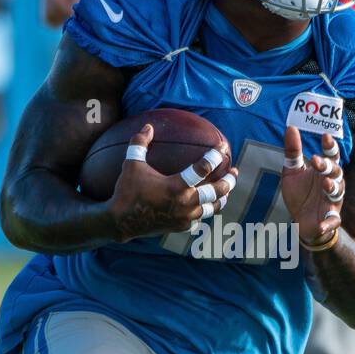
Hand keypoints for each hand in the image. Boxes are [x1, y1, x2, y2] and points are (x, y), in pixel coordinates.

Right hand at [106, 123, 236, 241]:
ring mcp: (185, 217)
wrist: (121, 222)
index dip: (215, 156)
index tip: (222, 148)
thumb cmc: (127, 191)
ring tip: (227, 189)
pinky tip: (206, 204)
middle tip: (234, 170)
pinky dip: (205, 210)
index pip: (203, 169)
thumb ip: (140, 143)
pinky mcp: (182, 227)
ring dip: (222, 197)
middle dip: (229, 180)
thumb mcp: (131, 164)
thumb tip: (148, 126)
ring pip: (212, 208)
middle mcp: (185, 203)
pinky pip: (200, 218)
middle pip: (217, 191)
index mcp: (176, 186)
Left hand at [281, 126, 343, 244]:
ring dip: (332, 188)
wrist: (301, 221)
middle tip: (317, 161)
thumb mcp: (292, 171)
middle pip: (336, 172)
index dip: (330, 146)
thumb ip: (293, 151)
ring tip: (325, 184)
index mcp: (324, 170)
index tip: (325, 136)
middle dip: (328, 166)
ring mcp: (332, 201)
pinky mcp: (330, 219)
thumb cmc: (300, 193)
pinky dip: (328, 223)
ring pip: (337, 192)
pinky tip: (322, 225)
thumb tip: (290, 127)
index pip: (331, 155)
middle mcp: (332, 183)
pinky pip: (333, 221)